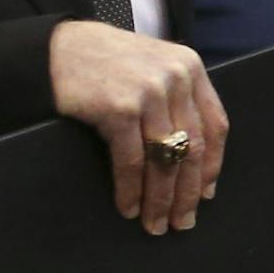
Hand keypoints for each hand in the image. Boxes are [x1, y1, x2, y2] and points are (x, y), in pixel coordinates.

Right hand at [48, 20, 227, 234]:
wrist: (59, 48)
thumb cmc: (107, 62)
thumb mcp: (154, 67)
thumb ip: (177, 98)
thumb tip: (191, 157)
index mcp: (189, 68)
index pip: (214, 125)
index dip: (211, 165)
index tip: (206, 194)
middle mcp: (175, 77)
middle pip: (191, 148)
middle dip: (187, 192)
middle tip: (183, 222)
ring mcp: (148, 92)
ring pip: (164, 160)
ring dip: (160, 200)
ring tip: (156, 224)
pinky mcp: (119, 108)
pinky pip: (132, 162)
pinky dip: (131, 191)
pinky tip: (129, 207)